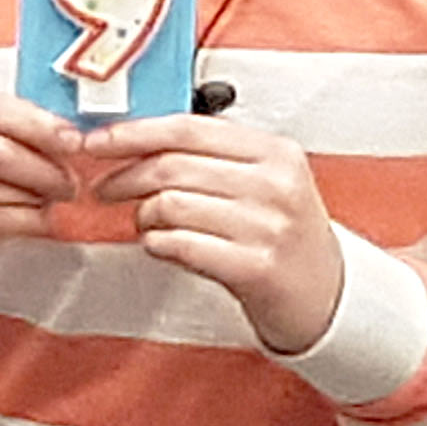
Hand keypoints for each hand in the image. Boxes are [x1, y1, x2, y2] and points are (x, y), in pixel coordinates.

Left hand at [81, 112, 347, 353]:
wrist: (330, 297)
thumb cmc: (283, 234)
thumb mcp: (264, 180)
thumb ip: (212, 156)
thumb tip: (136, 138)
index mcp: (274, 151)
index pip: (187, 128)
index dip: (133, 133)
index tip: (96, 141)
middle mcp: (274, 184)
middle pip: (172, 167)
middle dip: (125, 177)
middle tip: (105, 188)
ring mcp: (268, 226)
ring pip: (171, 205)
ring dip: (144, 216)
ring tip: (146, 223)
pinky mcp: (257, 267)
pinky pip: (181, 245)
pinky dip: (157, 244)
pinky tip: (160, 245)